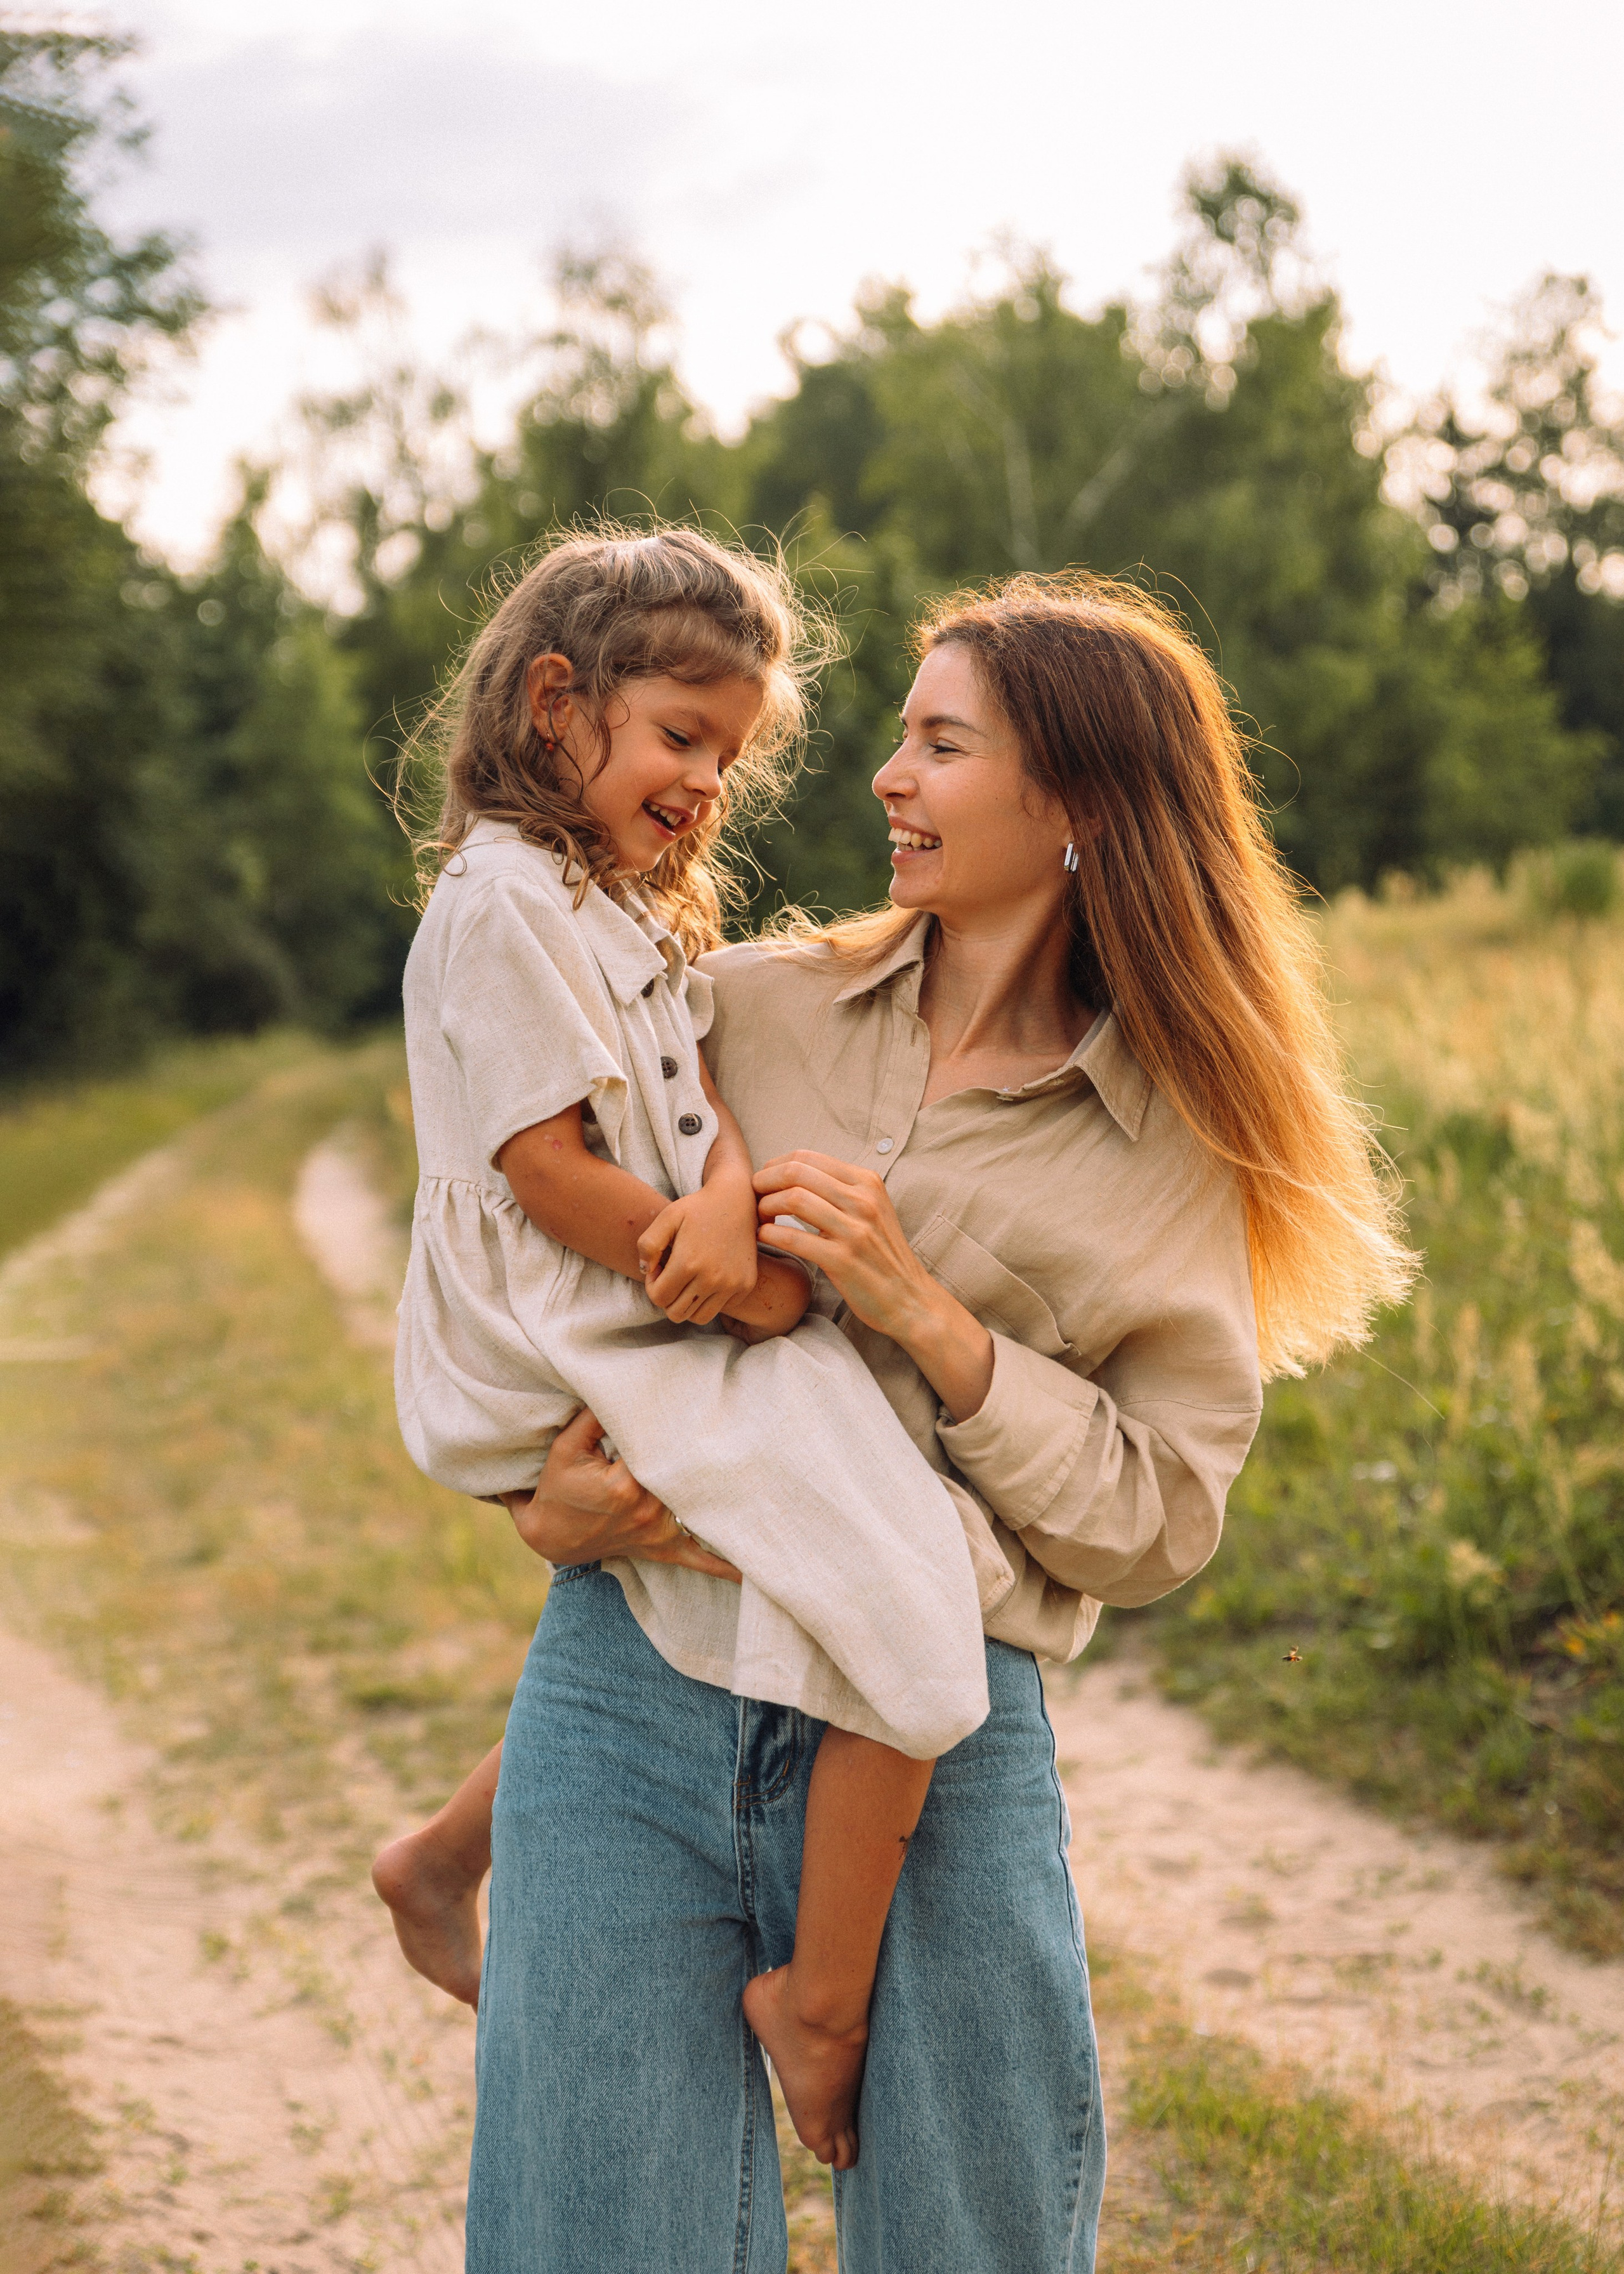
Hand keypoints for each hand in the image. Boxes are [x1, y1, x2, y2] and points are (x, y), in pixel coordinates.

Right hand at [502, 1406, 740, 1581]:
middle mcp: (648, 1511)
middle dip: (713, 1457)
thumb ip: (593, 1417)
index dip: (682, 1428)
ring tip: (767, 1483)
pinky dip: (723, 1566)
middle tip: (748, 1432)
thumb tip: (625, 1388)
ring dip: (727, 1496)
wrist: (550, 1536)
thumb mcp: (566, 1447)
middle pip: (688, 1477)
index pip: (663, 1449)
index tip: (708, 1408)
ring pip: (699, 1510)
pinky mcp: (661, 1547)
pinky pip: (697, 1559)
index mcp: (625, 1486)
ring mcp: (658, 1532)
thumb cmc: (558, 1487)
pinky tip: (750, 1573)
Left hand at [637, 1175, 759, 1323]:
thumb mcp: (667, 1217)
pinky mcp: (745, 1285)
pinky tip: (706, 1277)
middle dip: (667, 1298)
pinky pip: (720, 1308)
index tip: (658, 1269)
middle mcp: (712, 1279)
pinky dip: (709, 1300)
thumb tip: (646, 1272)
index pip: (659, 1298)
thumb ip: (648, 1244)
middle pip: (676, 1313)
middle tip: (670, 1276)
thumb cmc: (697, 1208)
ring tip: (686, 1281)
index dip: (652, 1287)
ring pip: (698, 1317)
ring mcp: (731, 1284)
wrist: (737, 1200)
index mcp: (689, 1263)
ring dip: (687, 1303)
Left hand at [752, 1151, 938, 1342]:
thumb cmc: (881, 1254)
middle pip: (796, 1172)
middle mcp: (863, 1201)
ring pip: (793, 1200)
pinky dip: (770, 1234)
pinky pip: (794, 1238)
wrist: (909, 1298)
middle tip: (753, 1197)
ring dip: (765, 1207)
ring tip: (760, 1218)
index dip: (774, 1165)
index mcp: (867, 1182)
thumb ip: (838, 1189)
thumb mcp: (869, 1209)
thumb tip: (790, 1173)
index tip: (764, 1181)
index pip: (807, 1157)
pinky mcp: (843, 1261)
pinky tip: (765, 1237)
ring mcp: (855, 1231)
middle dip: (764, 1181)